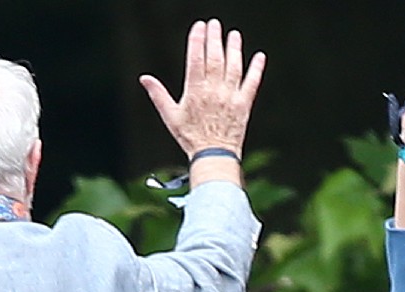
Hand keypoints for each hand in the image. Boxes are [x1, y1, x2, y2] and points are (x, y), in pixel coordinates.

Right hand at [139, 19, 264, 157]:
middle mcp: (214, 91)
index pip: (196, 58)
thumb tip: (144, 78)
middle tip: (215, 24)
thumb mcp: (170, 115)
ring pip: (233, 67)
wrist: (214, 155)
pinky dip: (256, 69)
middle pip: (215, 59)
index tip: (200, 27)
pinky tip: (259, 57)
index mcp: (195, 91)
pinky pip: (252, 83)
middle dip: (215, 39)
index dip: (198, 40)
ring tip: (233, 35)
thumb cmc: (191, 137)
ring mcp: (230, 97)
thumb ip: (158, 94)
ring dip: (234, 49)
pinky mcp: (244, 105)